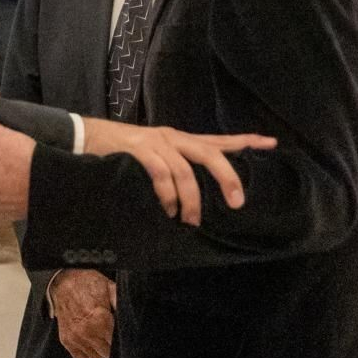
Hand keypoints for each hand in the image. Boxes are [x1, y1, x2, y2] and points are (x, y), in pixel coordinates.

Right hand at [49, 269, 115, 357]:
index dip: (123, 339)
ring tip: (101, 336)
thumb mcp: (109, 286)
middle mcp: (87, 331)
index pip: (118, 343)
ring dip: (101, 350)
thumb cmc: (88, 284)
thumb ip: (120, 302)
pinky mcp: (66, 341)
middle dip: (112, 346)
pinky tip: (90, 341)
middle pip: (108, 353)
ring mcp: (75, 337)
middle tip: (111, 334)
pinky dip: (87, 353)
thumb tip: (131, 315)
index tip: (122, 333)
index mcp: (101, 319)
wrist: (63, 282)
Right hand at [82, 117, 274, 225]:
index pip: (219, 139)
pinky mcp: (138, 150)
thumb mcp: (156, 156)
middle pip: (210, 154)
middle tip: (238, 203)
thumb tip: (196, 195)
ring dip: (191, 199)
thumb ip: (177, 168)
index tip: (272, 143)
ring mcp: (156, 143)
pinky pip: (160, 173)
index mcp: (181, 139)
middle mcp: (173, 138)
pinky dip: (167, 194)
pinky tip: (168, 209)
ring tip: (191, 220)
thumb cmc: (124, 152)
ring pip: (185, 171)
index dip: (246, 141)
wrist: (86, 137)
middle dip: (227, 178)